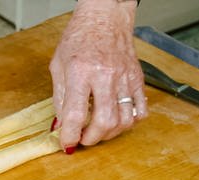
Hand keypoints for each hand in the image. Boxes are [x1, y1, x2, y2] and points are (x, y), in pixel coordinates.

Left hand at [49, 0, 146, 150]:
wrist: (105, 17)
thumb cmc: (79, 37)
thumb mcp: (58, 66)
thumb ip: (59, 98)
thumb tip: (60, 126)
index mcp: (81, 72)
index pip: (75, 114)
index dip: (70, 136)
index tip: (67, 144)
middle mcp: (105, 75)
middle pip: (105, 122)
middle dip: (92, 139)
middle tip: (83, 139)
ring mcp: (124, 77)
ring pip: (124, 120)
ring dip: (110, 134)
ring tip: (98, 131)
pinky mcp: (137, 78)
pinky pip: (140, 110)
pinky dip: (129, 122)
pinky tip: (117, 119)